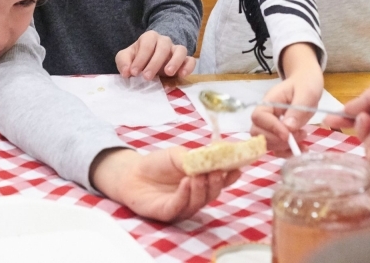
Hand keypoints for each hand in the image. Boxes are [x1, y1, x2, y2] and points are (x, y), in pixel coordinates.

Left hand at [90, 147, 240, 222]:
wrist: (132, 172)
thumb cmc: (157, 164)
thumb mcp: (178, 155)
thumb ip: (194, 158)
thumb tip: (213, 155)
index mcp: (201, 181)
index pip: (220, 181)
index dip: (230, 176)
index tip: (237, 167)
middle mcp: (195, 196)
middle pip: (212, 194)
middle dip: (216, 183)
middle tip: (216, 171)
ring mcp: (182, 206)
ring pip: (198, 202)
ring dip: (201, 188)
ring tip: (198, 175)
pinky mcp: (168, 213)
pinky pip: (180, 206)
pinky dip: (185, 195)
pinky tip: (186, 182)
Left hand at [115, 30, 195, 79]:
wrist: (150, 60)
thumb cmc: (137, 58)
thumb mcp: (126, 57)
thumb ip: (123, 62)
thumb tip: (127, 72)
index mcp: (149, 38)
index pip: (146, 44)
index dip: (140, 58)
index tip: (133, 72)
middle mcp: (164, 41)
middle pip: (163, 47)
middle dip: (154, 62)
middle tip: (146, 77)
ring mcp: (176, 50)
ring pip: (180, 50)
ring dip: (175, 61)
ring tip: (168, 73)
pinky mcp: (184, 61)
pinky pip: (190, 60)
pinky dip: (188, 67)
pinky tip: (182, 75)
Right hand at [251, 43, 322, 154]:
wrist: (306, 82)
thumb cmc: (305, 84)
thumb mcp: (306, 93)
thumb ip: (297, 109)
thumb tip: (288, 128)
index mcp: (268, 102)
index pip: (259, 117)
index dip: (271, 128)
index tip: (288, 134)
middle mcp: (265, 115)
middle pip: (257, 133)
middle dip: (277, 140)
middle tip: (299, 135)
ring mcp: (270, 125)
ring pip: (265, 143)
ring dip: (283, 147)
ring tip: (303, 137)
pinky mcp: (277, 134)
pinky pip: (276, 148)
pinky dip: (287, 152)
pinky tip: (302, 148)